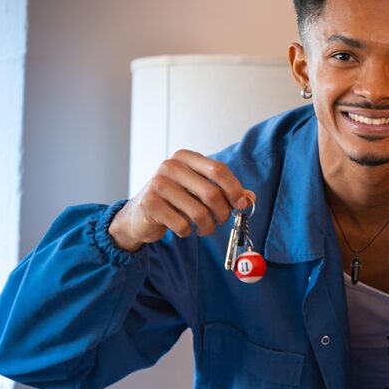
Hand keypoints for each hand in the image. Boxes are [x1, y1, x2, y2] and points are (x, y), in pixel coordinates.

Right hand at [109, 150, 252, 252]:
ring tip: (204, 228)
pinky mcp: (150, 204)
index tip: (241, 204)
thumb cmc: (175, 201)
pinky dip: (188, 231)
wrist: (139, 216)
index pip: (219, 170)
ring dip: (208, 226)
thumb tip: (250, 198)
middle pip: (212, 193)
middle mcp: (170, 166)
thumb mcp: (200, 191)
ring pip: (199, 212)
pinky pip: (182, 224)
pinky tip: (182, 228)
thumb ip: (225, 192)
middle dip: (223, 212)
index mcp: (186, 158)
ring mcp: (158, 184)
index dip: (235, 189)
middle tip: (221, 220)